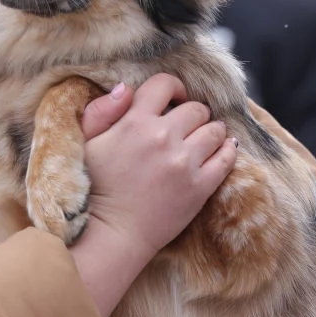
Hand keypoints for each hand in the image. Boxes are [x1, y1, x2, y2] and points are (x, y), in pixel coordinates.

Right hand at [69, 74, 236, 316]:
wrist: (111, 232)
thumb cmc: (95, 186)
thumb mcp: (87, 142)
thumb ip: (102, 110)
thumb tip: (126, 88)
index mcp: (135, 122)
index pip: (165, 84)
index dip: (172, 87)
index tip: (172, 99)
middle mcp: (164, 137)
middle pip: (196, 108)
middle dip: (191, 113)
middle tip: (185, 126)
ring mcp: (185, 163)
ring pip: (215, 130)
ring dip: (210, 131)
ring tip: (202, 139)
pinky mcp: (201, 187)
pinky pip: (227, 158)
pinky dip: (227, 150)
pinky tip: (221, 150)